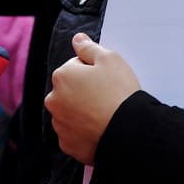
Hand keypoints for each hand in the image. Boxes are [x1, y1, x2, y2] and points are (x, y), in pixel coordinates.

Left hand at [45, 33, 140, 165]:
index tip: (107, 81)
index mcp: (62, 76)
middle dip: (84, 92)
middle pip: (70, 90)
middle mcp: (54, 100)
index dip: (94, 72)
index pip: (75, 67)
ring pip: (71, 112)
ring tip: (104, 115)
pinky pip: (74, 133)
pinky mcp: (67, 144)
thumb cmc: (119, 94)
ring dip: (82, 112)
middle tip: (106, 98)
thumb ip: (89, 47)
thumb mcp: (110, 59)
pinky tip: (99, 129)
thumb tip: (77, 39)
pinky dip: (84, 132)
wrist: (128, 133)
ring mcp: (59, 124)